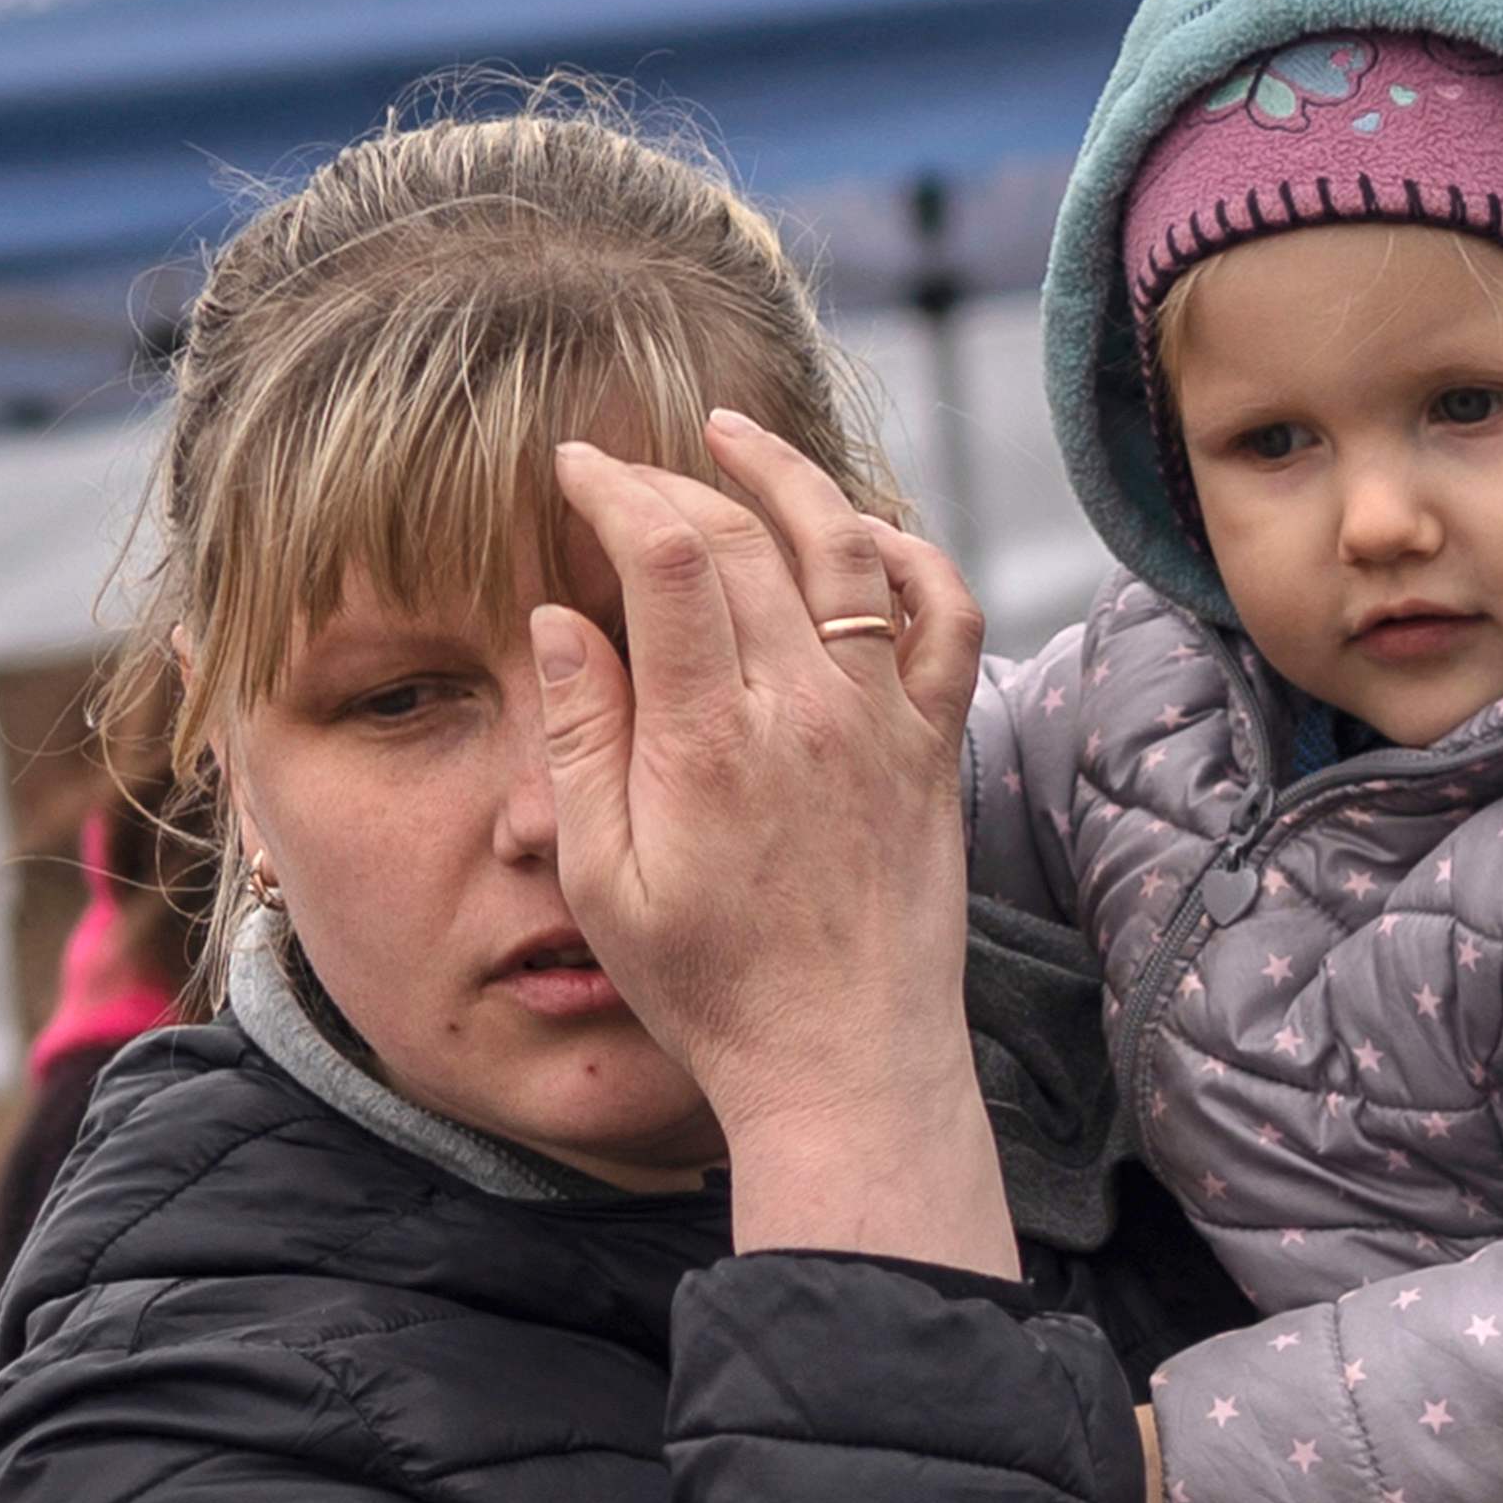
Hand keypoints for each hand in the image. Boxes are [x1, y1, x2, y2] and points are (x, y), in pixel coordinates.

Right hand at [535, 417, 1000, 1268]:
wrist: (844, 1063)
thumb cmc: (709, 988)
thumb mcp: (604, 879)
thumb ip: (581, 738)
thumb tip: (560, 619)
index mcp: (710, 738)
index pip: (665, 555)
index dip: (616, 488)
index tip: (576, 465)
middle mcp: (807, 707)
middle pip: (748, 535)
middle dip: (678, 478)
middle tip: (629, 465)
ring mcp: (883, 718)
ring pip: (849, 546)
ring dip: (791, 476)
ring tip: (739, 440)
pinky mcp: (933, 743)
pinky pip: (943, 614)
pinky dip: (908, 554)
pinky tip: (864, 535)